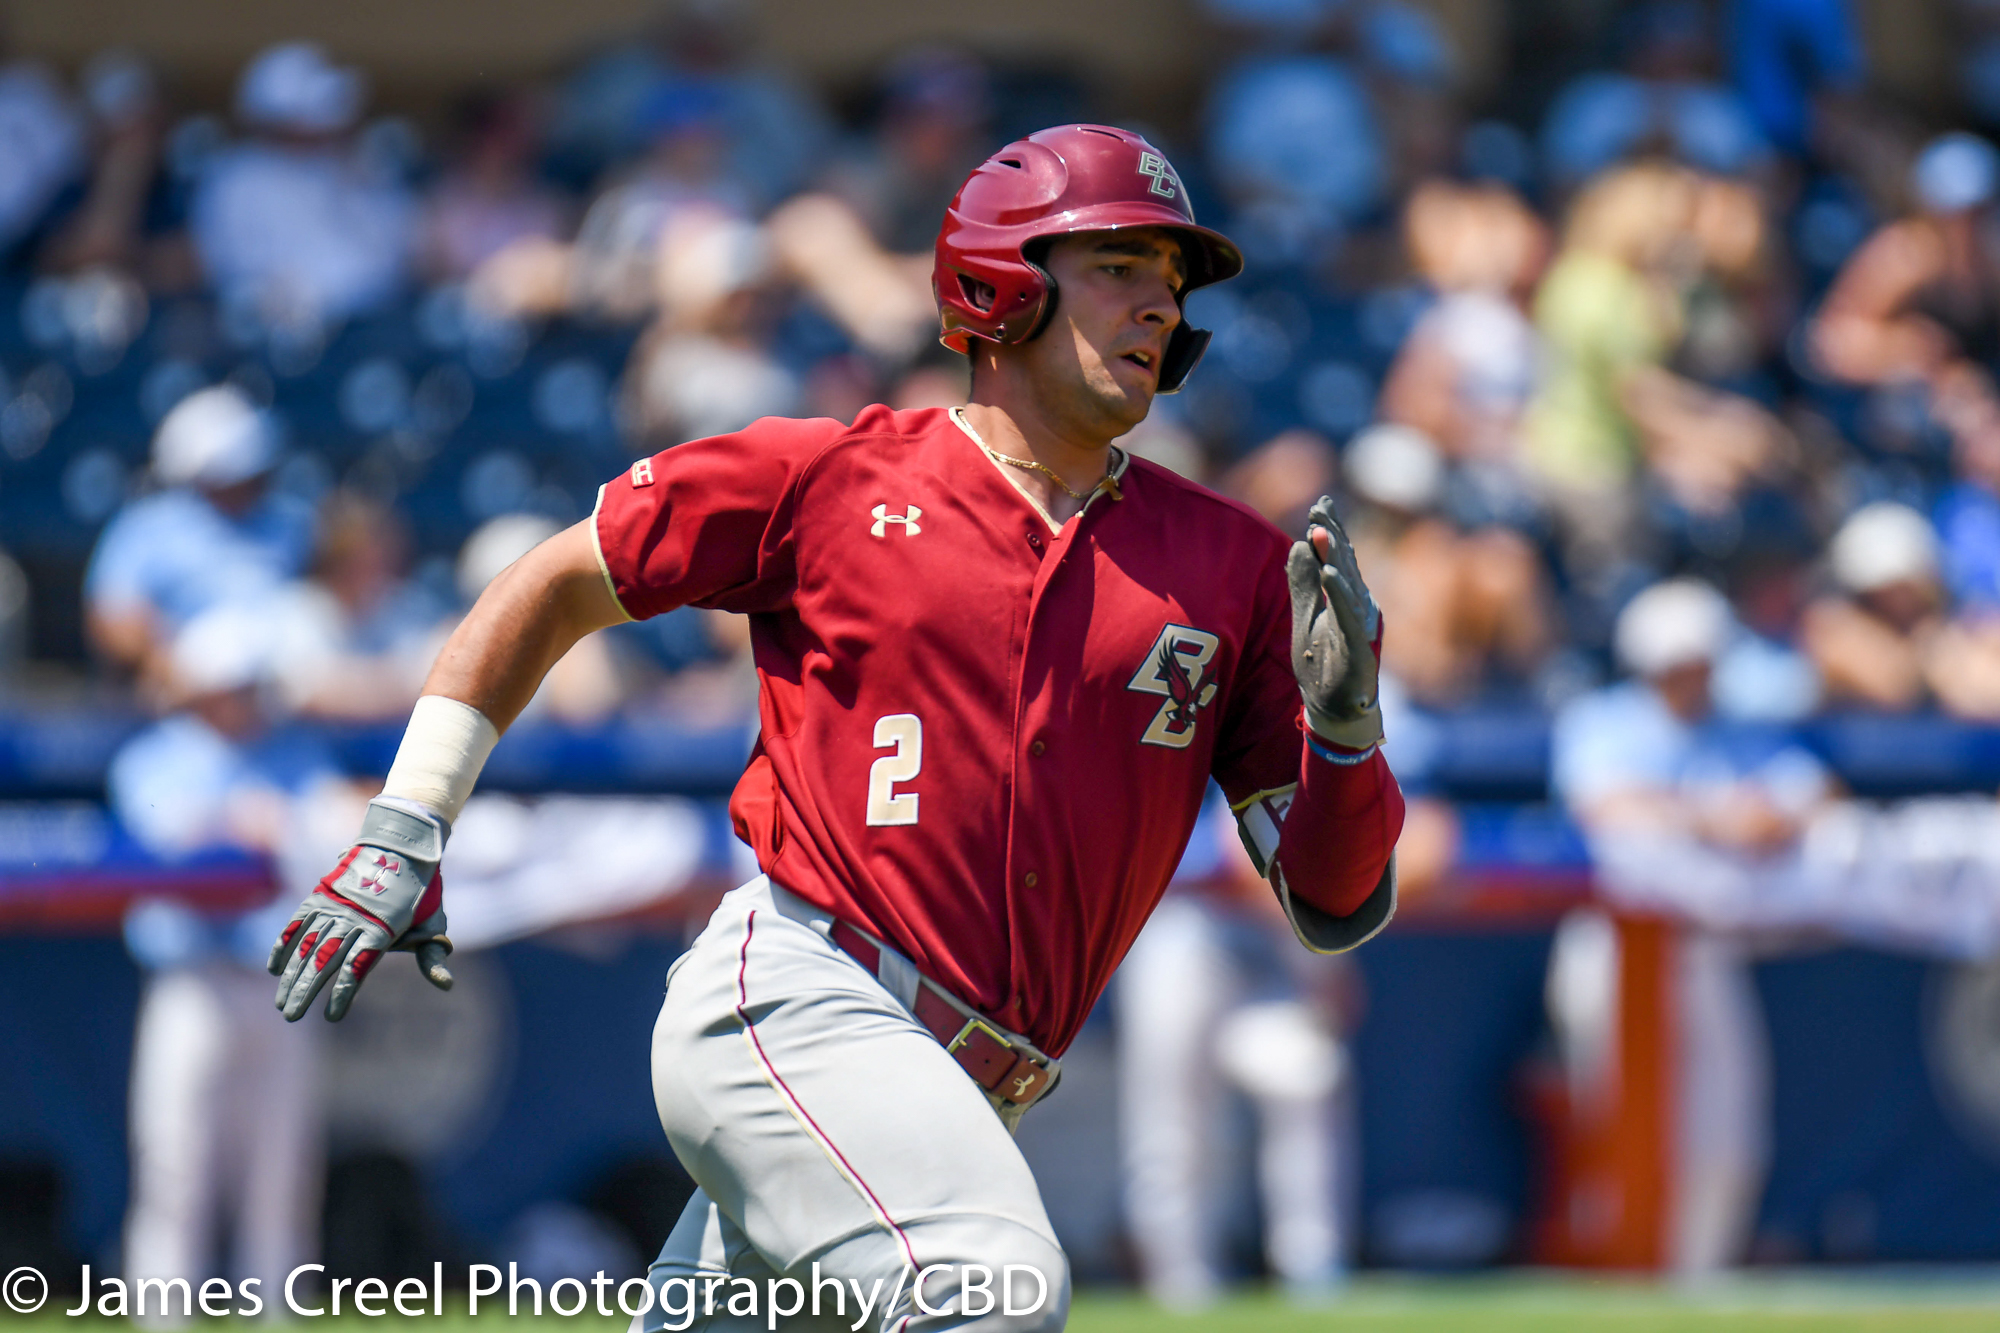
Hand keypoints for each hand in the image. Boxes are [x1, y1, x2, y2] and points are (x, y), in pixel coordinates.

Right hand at [268, 798, 453, 1021]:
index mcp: (383, 928)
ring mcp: (334, 906)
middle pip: (325, 960)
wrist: (402, 845)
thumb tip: (447, 986)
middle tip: (290, 1016)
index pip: (359, 967)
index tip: (332, 1017)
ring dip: (291, 975)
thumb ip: (432, 957)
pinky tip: (275, 968)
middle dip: (306, 990)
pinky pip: (297, 923)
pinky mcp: (320, 895)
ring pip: (307, 945)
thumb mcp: (433, 924)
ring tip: (281, 1003)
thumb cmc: (421, 894)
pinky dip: (283, 944)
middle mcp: (355, 918)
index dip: (344, 992)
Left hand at [1286, 496, 1383, 751]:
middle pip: (1345, 565)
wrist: (1335, 710)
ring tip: (1320, 532)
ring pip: (1349, 586)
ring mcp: (1361, 627)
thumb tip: (1298, 545)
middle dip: (1332, 536)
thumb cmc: (1321, 663)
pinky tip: (1330, 575)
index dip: (1331, 531)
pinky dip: (1340, 595)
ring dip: (1335, 558)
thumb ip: (1302, 584)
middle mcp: (1358, 607)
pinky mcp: (1360, 648)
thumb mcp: (1305, 618)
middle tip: (1319, 510)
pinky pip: (1349, 617)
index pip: (1338, 558)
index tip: (1321, 504)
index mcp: (1345, 598)